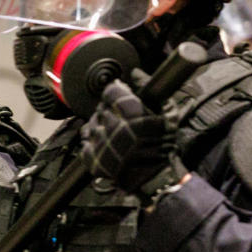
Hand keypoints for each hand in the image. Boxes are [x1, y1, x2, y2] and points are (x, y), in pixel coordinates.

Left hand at [79, 79, 182, 199]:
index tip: (120, 94)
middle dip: (109, 110)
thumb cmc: (163, 146)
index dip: (115, 92)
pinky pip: (85, 141)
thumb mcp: (167, 112)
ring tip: (115, 133)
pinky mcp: (92, 157)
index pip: (110, 91)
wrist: (155, 177)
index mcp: (131, 112)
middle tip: (121, 118)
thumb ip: (150, 90)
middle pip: (101, 107)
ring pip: (91, 123)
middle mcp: (113, 125)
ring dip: (100, 124)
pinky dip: (93, 140)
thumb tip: (136, 74)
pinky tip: (106, 143)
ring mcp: (101, 142)